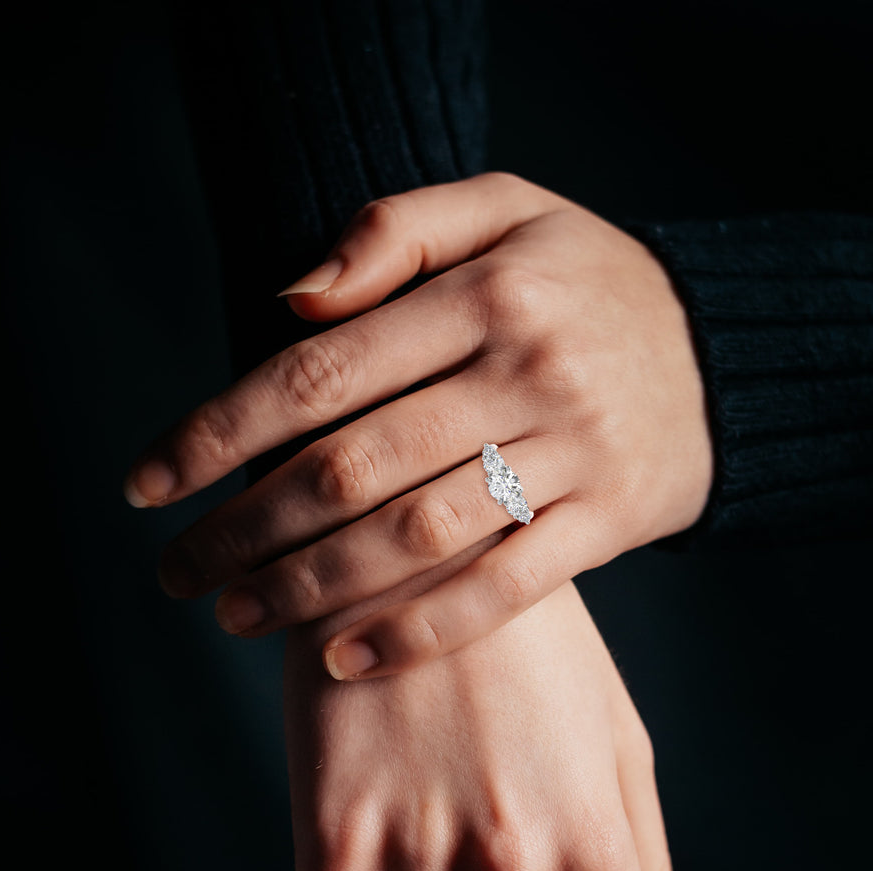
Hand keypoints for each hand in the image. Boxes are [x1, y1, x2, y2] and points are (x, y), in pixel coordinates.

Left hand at [128, 170, 711, 680]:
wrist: (727, 355)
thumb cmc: (584, 283)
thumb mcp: (505, 209)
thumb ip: (393, 232)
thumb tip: (289, 301)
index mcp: (482, 291)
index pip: (317, 371)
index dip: (218, 432)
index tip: (146, 486)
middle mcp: (523, 371)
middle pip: (350, 466)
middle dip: (244, 527)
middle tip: (176, 572)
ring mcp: (569, 453)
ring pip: (414, 536)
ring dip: (310, 588)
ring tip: (232, 616)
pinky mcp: (606, 523)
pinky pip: (502, 591)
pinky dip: (418, 631)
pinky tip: (342, 660)